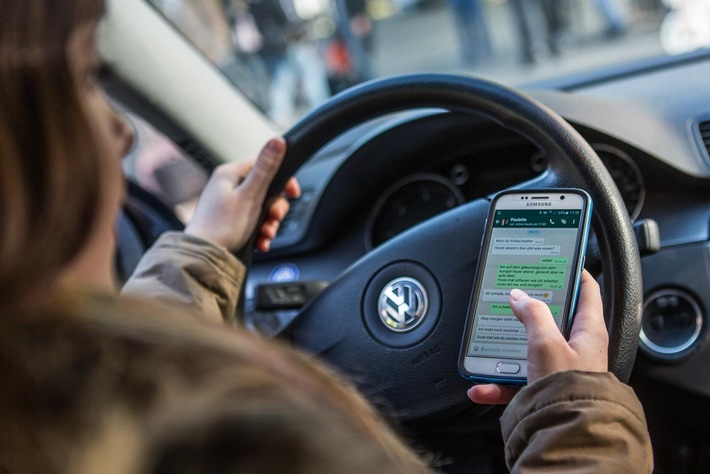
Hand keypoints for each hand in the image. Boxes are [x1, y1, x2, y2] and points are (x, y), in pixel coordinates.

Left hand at [185, 138, 300, 252]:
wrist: (204, 257)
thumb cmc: (222, 226)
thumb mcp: (250, 195)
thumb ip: (266, 168)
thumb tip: (277, 140)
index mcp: (230, 174)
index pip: (264, 165)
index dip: (282, 180)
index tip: (292, 194)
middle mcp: (228, 186)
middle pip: (265, 190)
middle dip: (275, 209)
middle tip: (274, 219)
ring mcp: (228, 204)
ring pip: (261, 208)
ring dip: (269, 223)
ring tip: (265, 235)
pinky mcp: (230, 221)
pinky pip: (253, 221)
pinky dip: (260, 232)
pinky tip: (260, 242)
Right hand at [468, 270, 608, 404]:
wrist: (566, 432)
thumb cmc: (568, 387)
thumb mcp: (546, 341)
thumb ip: (532, 314)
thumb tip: (520, 296)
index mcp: (588, 331)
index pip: (587, 291)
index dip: (574, 273)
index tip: (558, 262)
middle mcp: (577, 349)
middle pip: (554, 319)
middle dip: (531, 310)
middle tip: (515, 297)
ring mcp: (560, 369)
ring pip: (530, 351)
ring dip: (507, 351)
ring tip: (490, 345)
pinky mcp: (545, 389)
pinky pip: (517, 382)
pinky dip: (497, 384)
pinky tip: (481, 387)